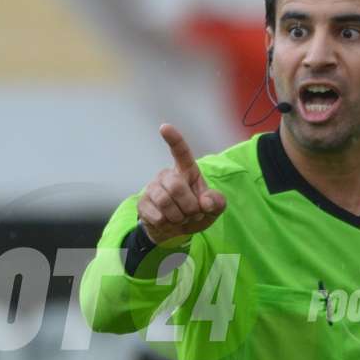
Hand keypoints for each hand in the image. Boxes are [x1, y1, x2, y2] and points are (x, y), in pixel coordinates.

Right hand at [136, 124, 226, 244]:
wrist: (175, 231)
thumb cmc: (195, 213)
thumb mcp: (213, 209)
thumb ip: (217, 202)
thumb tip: (206, 202)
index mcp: (186, 171)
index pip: (180, 152)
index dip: (174, 139)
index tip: (164, 127)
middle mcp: (166, 175)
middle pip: (176, 186)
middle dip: (189, 206)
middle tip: (192, 213)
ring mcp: (152, 188)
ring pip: (165, 201)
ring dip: (178, 217)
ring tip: (180, 218)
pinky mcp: (142, 203)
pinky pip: (157, 216)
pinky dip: (167, 224)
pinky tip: (167, 222)